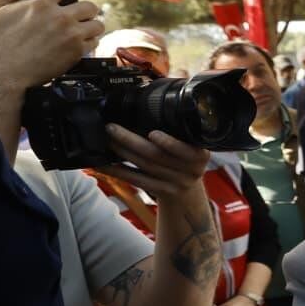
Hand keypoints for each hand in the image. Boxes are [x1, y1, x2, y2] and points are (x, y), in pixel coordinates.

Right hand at [0, 0, 100, 94]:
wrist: (0, 77)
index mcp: (38, 4)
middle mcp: (58, 17)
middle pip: (88, 6)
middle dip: (87, 9)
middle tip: (82, 13)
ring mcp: (69, 35)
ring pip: (96, 24)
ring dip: (92, 26)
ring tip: (86, 29)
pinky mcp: (75, 53)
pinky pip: (94, 43)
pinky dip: (90, 42)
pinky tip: (83, 44)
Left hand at [95, 126, 210, 207]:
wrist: (188, 194)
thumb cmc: (186, 163)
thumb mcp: (192, 150)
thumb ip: (180, 136)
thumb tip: (148, 111)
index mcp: (200, 155)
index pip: (185, 150)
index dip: (169, 143)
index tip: (153, 133)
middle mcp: (190, 171)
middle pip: (157, 156)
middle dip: (132, 141)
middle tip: (112, 128)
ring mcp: (176, 184)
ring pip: (144, 166)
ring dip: (122, 153)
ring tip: (107, 141)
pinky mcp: (160, 192)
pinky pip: (136, 180)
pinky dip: (118, 171)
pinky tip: (104, 165)